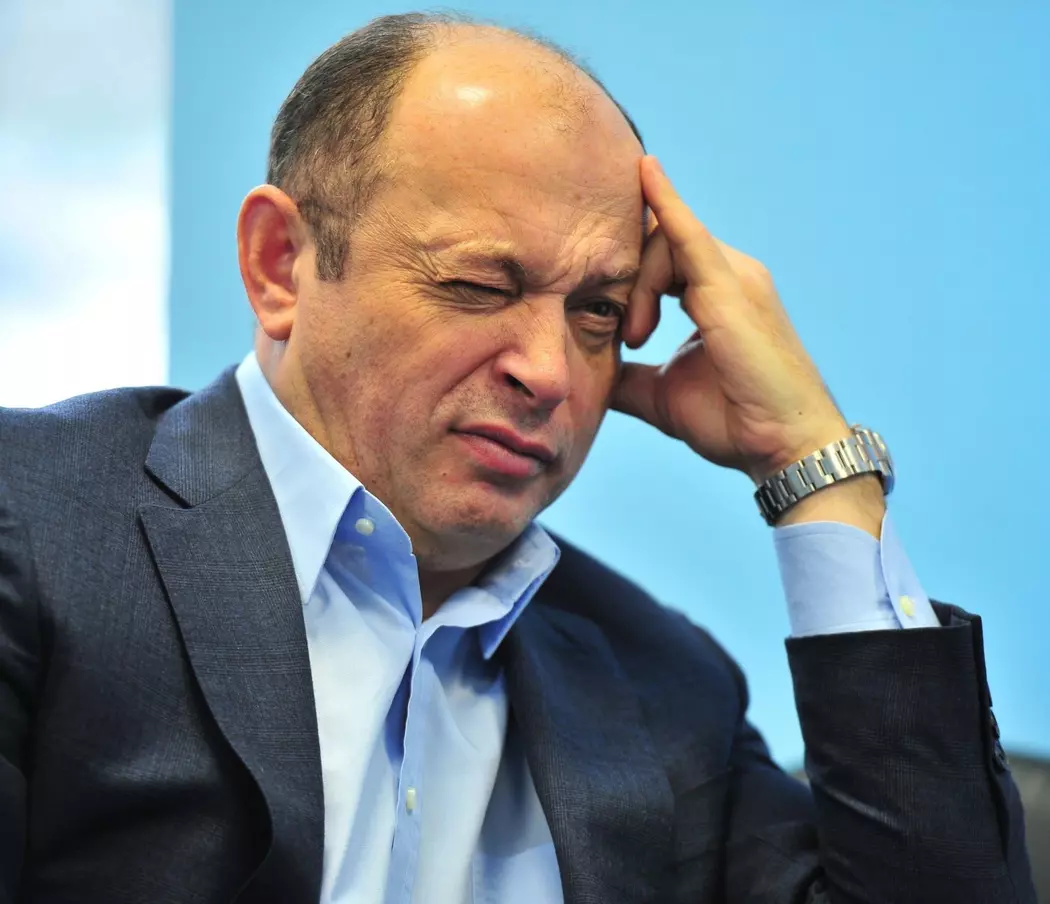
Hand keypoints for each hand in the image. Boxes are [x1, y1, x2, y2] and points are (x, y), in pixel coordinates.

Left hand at [613, 157, 884, 530]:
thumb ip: (626, 376)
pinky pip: (689, 235)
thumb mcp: (660, 394)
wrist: (784, 447)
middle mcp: (730, 275)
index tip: (598, 292)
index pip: (663, 257)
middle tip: (631, 339)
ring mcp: (735, 276)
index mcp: (715, 295)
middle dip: (631, 285)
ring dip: (638, 287)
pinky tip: (645, 174)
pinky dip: (666, 204)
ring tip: (637, 337)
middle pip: (660, 246)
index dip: (630, 272)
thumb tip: (588, 372)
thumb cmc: (734, 421)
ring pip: (666, 245)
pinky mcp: (730, 287)